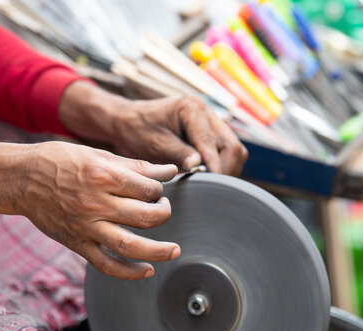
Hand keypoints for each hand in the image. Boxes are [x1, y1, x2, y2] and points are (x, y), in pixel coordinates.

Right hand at [0, 141, 179, 279]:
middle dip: (164, 213)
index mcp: (102, 176)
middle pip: (145, 217)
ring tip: (173, 250)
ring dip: (157, 251)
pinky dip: (129, 272)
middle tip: (164, 208)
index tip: (157, 189)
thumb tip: (169, 171)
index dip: (160, 189)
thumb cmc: (59, 161)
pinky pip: (106, 264)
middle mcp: (95, 203)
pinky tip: (147, 270)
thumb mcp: (98, 155)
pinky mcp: (76, 243)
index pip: (148, 189)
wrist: (20, 178)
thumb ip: (136, 166)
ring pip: (129, 245)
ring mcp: (85, 226)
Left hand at [59, 81, 247, 174]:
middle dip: (224, 169)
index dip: (214, 166)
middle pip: (231, 146)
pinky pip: (225, 152)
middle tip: (212, 189)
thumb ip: (178, 153)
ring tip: (210, 185)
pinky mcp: (211, 133)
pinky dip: (220, 166)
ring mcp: (211, 122)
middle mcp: (207, 112)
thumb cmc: (138, 129)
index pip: (211, 142)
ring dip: (225, 169)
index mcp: (192, 108)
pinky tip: (207, 178)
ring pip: (233, 150)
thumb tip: (199, 165)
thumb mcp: (155, 144)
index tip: (214, 185)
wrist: (129, 121)